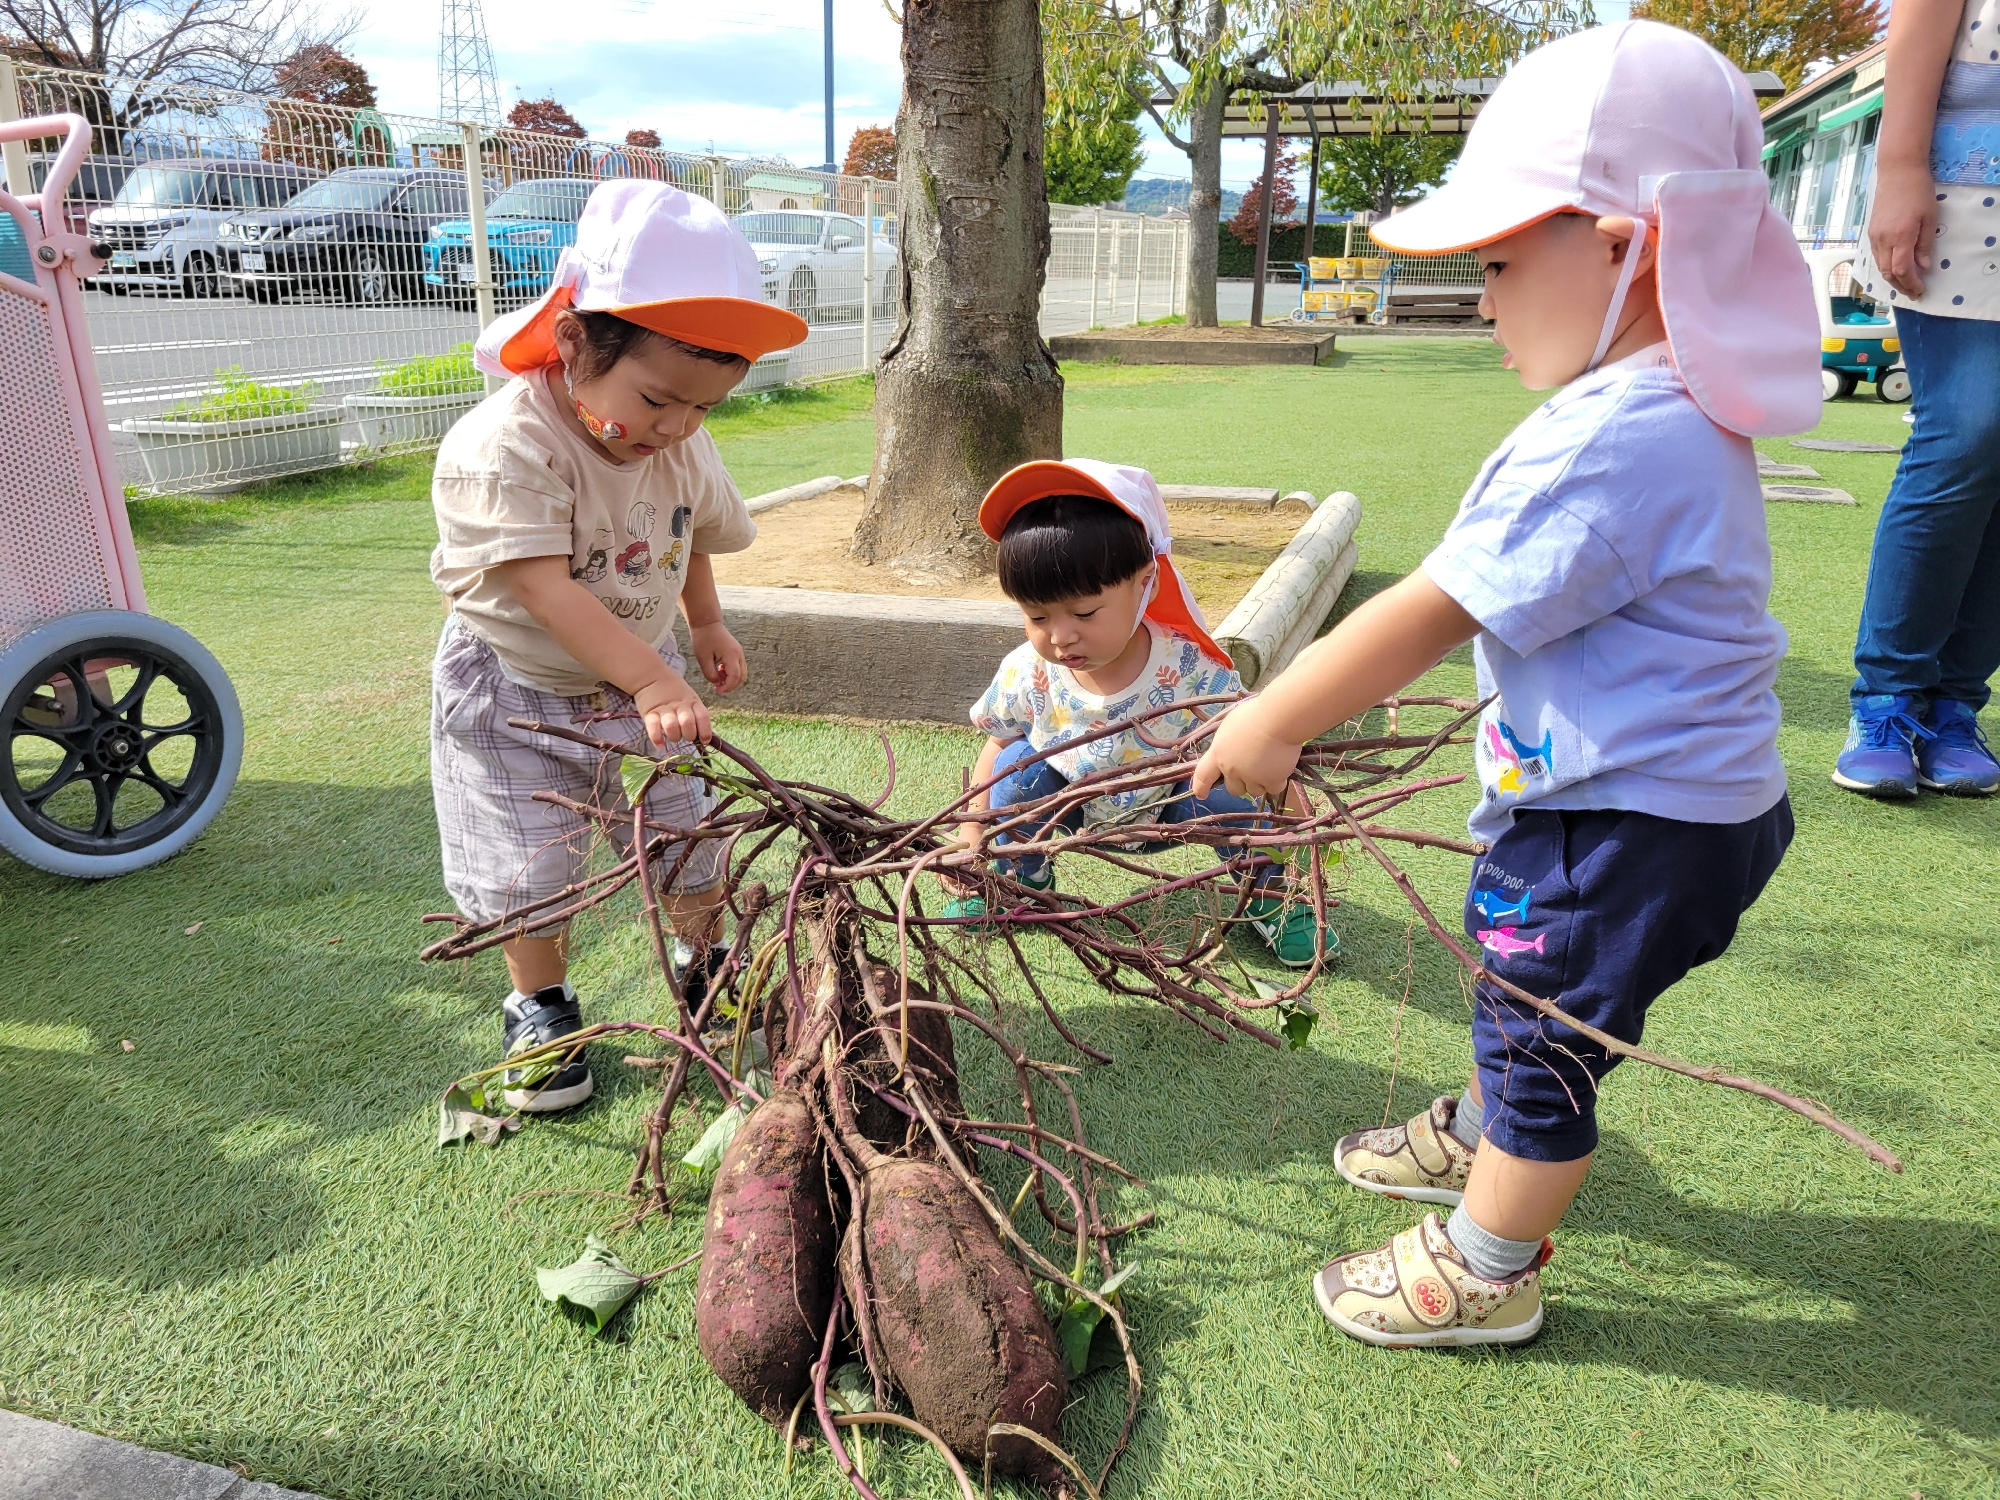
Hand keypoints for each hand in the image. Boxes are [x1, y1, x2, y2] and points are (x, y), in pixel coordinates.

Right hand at [632, 668, 711, 748]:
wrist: (651, 677)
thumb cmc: (674, 693)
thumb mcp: (689, 698)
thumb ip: (695, 715)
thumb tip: (703, 738)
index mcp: (692, 701)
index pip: (702, 716)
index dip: (705, 730)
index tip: (704, 740)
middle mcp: (679, 705)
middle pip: (687, 723)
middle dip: (689, 735)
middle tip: (685, 735)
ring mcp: (664, 709)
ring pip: (671, 726)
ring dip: (674, 736)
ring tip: (673, 736)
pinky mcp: (649, 713)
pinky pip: (653, 728)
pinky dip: (656, 738)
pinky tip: (660, 744)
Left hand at [687, 621, 747, 693]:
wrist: (707, 623)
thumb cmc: (703, 638)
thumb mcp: (703, 658)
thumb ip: (710, 674)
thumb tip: (717, 683)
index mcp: (731, 655)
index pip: (735, 677)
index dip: (728, 687)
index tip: (717, 691)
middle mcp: (739, 654)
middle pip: (741, 677)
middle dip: (731, 685)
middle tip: (717, 688)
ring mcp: (739, 653)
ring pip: (741, 673)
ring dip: (731, 679)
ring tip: (717, 678)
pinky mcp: (736, 652)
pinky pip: (738, 667)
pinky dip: (730, 673)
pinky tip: (719, 670)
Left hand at [1192, 700, 1301, 801]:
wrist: (1278, 718)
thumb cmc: (1255, 714)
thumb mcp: (1231, 726)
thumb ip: (1228, 744)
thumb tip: (1234, 751)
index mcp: (1218, 753)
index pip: (1203, 775)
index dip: (1201, 786)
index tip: (1201, 794)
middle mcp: (1232, 769)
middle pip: (1233, 789)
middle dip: (1241, 783)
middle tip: (1252, 771)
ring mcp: (1252, 777)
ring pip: (1254, 791)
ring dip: (1260, 782)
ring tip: (1270, 765)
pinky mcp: (1272, 781)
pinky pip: (1274, 789)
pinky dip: (1278, 781)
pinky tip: (1281, 768)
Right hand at [1867, 163, 1938, 298]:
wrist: (1897, 172)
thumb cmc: (1918, 191)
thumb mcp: (1930, 218)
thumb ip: (1925, 245)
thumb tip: (1923, 266)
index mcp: (1900, 237)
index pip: (1902, 270)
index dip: (1911, 284)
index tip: (1920, 290)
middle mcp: (1883, 241)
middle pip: (1888, 273)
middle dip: (1900, 286)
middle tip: (1912, 292)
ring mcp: (1874, 237)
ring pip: (1879, 266)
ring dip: (1892, 278)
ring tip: (1904, 283)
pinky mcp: (1871, 232)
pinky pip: (1876, 256)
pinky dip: (1885, 266)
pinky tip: (1894, 266)